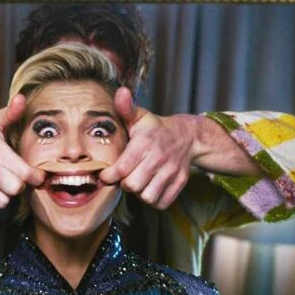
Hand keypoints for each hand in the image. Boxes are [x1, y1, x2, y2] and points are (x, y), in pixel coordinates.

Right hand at [0, 95, 43, 214]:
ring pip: (1, 202)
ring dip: (5, 196)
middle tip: (16, 179)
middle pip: (14, 189)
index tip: (34, 174)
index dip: (34, 176)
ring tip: (2, 186)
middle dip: (19, 186)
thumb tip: (22, 99)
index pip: (24, 172)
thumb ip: (9, 113)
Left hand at [99, 87, 198, 209]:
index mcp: (145, 143)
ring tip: (139, 181)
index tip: (106, 174)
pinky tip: (150, 187)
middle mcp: (159, 158)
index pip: (121, 169)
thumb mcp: (140, 117)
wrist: (187, 136)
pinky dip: (153, 199)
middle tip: (125, 176)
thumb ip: (126, 108)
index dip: (109, 176)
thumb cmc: (155, 129)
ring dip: (139, 193)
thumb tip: (120, 92)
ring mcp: (171, 172)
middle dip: (125, 184)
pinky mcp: (180, 183)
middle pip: (132, 186)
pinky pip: (161, 203)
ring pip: (146, 197)